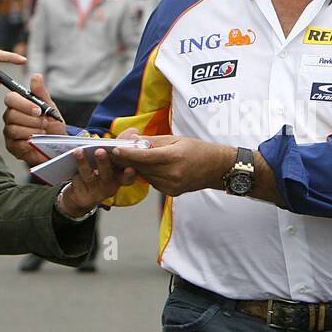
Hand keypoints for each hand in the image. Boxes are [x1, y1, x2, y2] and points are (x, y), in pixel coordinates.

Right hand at [3, 73, 67, 165]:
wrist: (58, 146)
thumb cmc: (52, 126)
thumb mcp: (50, 108)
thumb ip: (41, 93)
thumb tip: (36, 76)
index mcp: (18, 105)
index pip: (11, 99)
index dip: (24, 104)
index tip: (38, 110)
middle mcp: (11, 118)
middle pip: (11, 115)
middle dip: (31, 120)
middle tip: (44, 123)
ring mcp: (10, 133)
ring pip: (14, 129)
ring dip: (32, 131)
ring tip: (43, 132)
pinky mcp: (12, 147)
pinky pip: (16, 144)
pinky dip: (29, 143)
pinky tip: (37, 142)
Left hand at [57, 147, 137, 216]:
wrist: (80, 197)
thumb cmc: (97, 176)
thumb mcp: (108, 164)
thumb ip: (116, 150)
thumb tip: (132, 132)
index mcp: (119, 178)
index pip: (128, 177)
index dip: (130, 174)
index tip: (129, 168)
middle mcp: (110, 187)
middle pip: (107, 173)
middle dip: (103, 161)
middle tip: (99, 151)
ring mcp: (96, 193)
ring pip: (89, 176)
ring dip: (83, 162)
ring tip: (78, 151)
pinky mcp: (83, 196)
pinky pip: (77, 181)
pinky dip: (73, 171)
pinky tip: (68, 164)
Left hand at [109, 135, 234, 196]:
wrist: (216, 168)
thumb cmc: (198, 149)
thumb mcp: (176, 139)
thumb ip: (152, 141)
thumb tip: (131, 140)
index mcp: (174, 157)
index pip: (144, 157)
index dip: (127, 154)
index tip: (115, 149)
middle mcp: (172, 174)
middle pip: (141, 168)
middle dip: (129, 160)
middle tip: (118, 152)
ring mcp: (172, 185)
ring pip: (145, 176)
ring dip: (138, 167)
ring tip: (138, 158)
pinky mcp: (171, 192)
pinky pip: (152, 182)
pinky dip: (149, 174)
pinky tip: (155, 168)